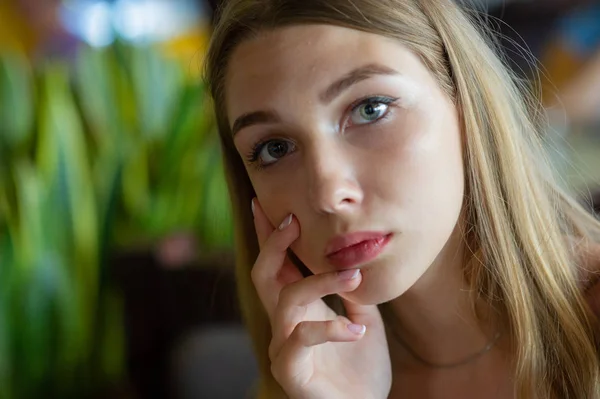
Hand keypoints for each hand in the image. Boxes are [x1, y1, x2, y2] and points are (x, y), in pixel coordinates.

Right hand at [251, 199, 391, 398]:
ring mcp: (283, 345)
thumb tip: (355, 259)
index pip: (278, 265)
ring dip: (321, 281)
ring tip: (354, 276)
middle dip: (274, 243)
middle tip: (293, 219)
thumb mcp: (364, 321)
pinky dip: (332, 329)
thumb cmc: (361, 370)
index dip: (269, 235)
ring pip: (286, 298)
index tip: (264, 203)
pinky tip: (357, 331)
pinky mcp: (290, 369)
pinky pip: (302, 338)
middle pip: (263, 273)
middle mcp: (285, 323)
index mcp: (299, 309)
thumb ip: (354, 294)